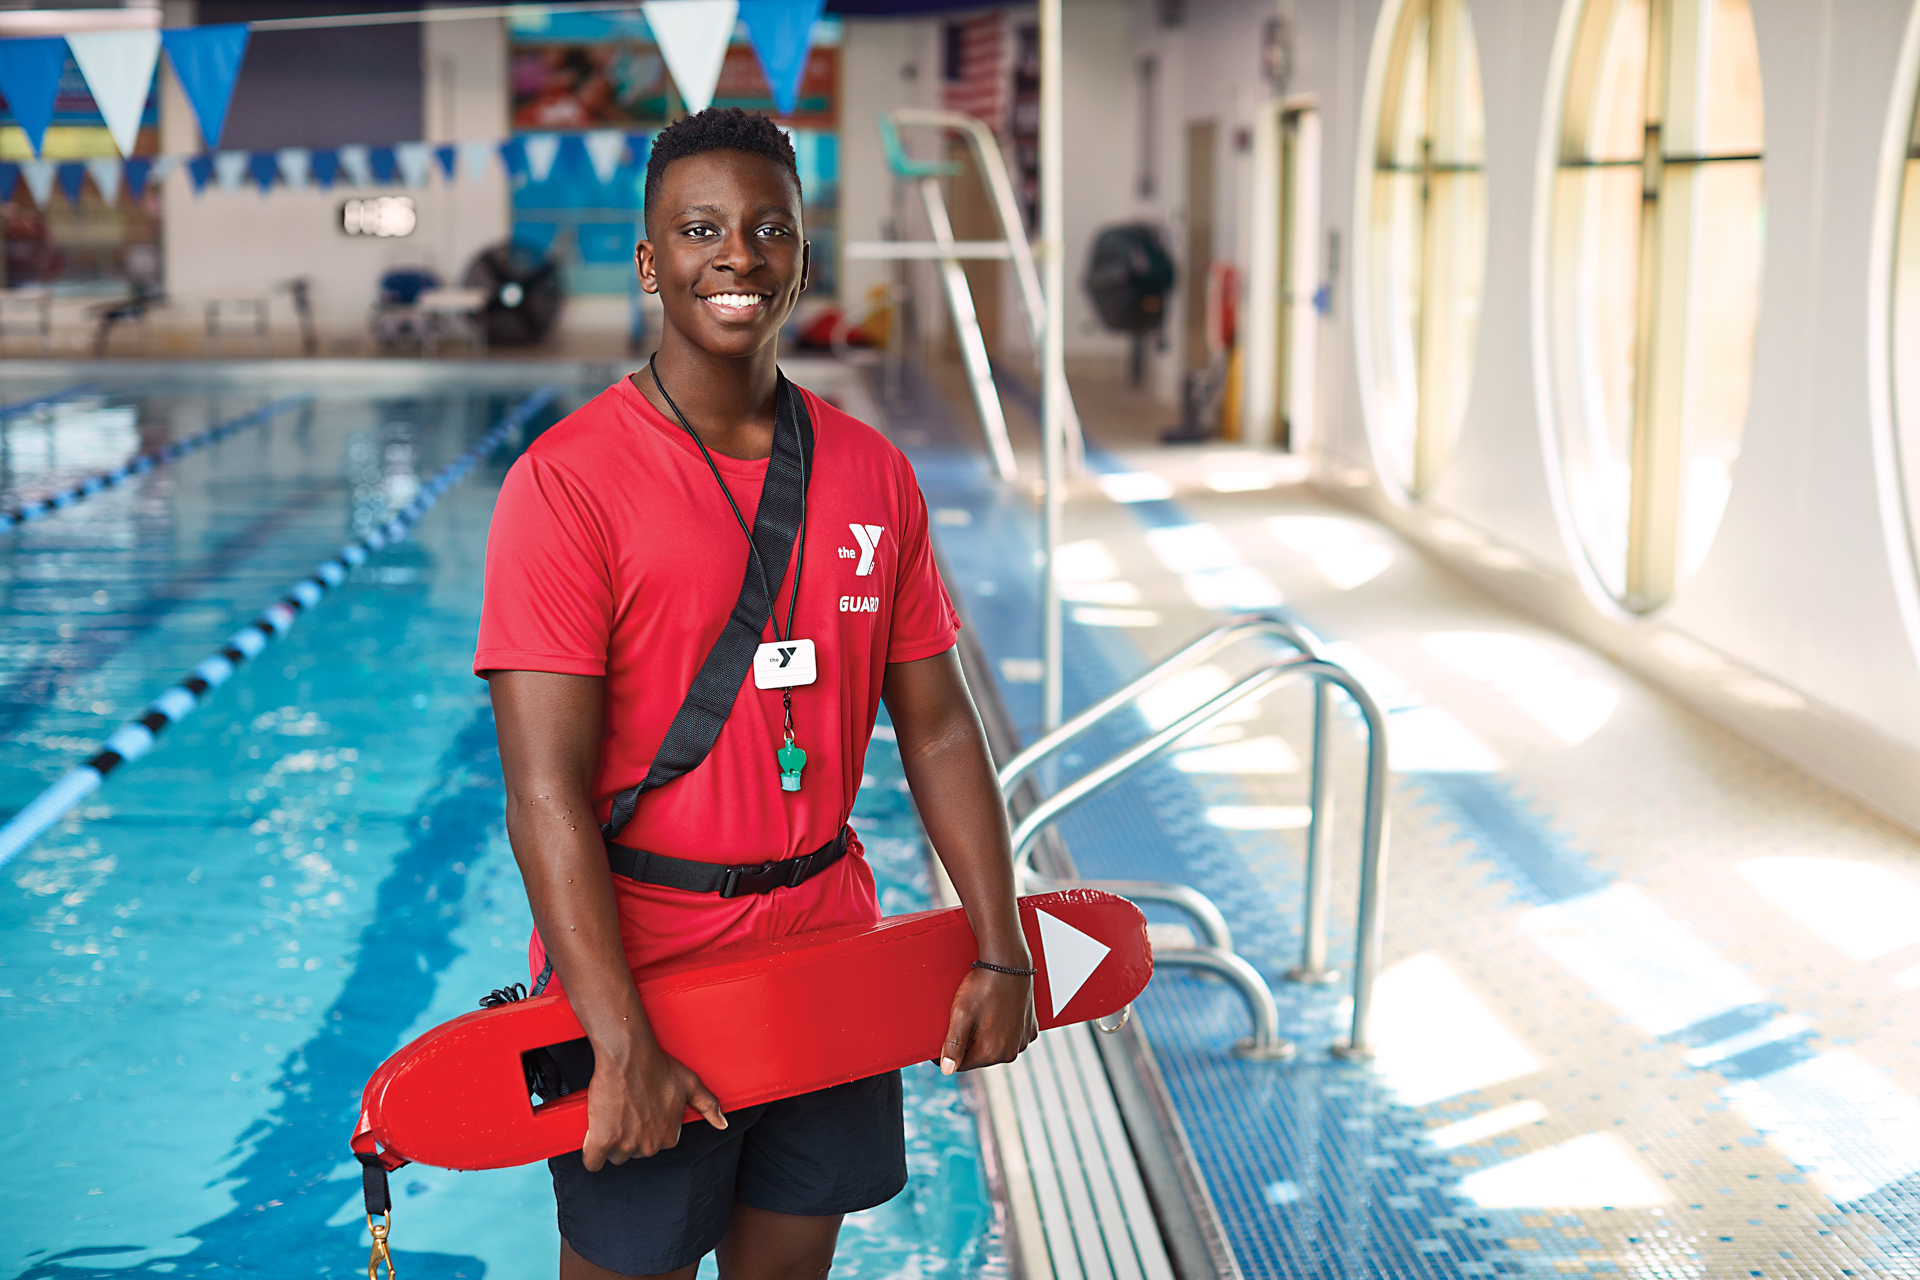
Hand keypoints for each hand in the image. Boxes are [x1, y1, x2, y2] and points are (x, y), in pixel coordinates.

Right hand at [581, 1041, 726, 1170]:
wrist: (629, 1054)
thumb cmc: (659, 1066)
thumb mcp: (690, 1084)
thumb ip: (709, 1105)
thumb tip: (723, 1124)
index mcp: (669, 1137)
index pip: (655, 1144)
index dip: (647, 1127)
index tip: (642, 1111)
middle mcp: (649, 1146)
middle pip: (634, 1152)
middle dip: (630, 1136)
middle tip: (627, 1110)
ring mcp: (625, 1145)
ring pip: (615, 1156)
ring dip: (611, 1142)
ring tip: (612, 1117)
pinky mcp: (602, 1140)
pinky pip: (593, 1162)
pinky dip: (592, 1155)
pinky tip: (593, 1142)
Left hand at [940, 965, 1039, 1073]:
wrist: (1008, 964)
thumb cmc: (982, 987)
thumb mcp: (961, 1014)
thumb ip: (953, 1045)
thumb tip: (946, 1070)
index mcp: (992, 1052)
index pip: (961, 1064)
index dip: (946, 1054)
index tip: (939, 1041)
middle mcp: (1011, 1052)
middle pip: (980, 1056)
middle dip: (969, 1043)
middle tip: (963, 1019)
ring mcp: (1023, 1041)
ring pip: (996, 1047)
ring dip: (986, 1037)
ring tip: (980, 1013)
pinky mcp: (1031, 1029)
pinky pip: (1012, 1037)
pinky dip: (1003, 1029)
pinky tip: (997, 1012)